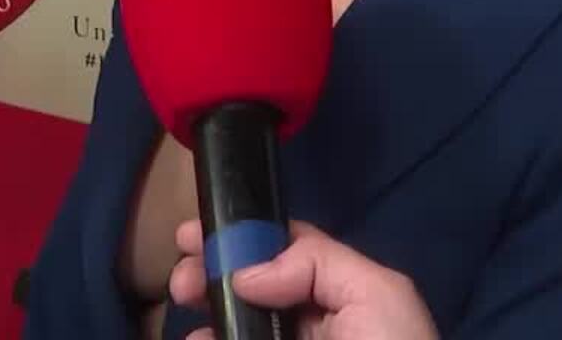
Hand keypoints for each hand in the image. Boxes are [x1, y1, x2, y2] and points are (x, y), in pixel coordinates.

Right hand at [169, 220, 437, 339]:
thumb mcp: (378, 295)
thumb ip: (318, 262)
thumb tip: (248, 274)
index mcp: (338, 295)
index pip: (282, 253)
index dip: (240, 237)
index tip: (192, 235)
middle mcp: (308, 325)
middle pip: (248, 287)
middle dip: (210, 275)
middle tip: (183, 281)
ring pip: (233, 327)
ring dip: (204, 317)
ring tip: (188, 315)